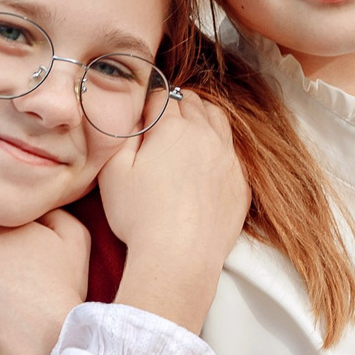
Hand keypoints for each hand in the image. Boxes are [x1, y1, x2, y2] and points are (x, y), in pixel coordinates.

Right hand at [99, 93, 248, 332]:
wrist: (180, 257)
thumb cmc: (139, 216)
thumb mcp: (113, 171)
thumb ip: (123, 134)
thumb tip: (134, 116)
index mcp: (173, 127)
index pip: (162, 97)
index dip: (149, 103)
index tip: (142, 115)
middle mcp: (206, 135)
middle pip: (193, 103)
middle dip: (177, 105)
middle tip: (162, 119)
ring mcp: (228, 158)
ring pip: (218, 121)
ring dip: (202, 118)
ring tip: (187, 130)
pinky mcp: (241, 182)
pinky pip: (232, 152)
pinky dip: (219, 147)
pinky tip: (206, 161)